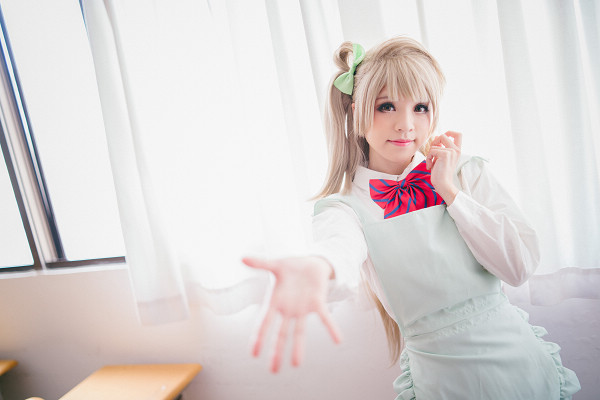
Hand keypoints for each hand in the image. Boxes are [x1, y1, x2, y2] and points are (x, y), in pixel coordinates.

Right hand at [242, 256, 341, 372]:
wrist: (310, 263)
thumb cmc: (290, 267)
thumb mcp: (275, 264)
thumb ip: (260, 263)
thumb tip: (241, 257)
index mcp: (275, 302)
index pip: (264, 323)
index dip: (259, 337)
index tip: (254, 353)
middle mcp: (288, 310)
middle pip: (281, 334)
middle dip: (276, 351)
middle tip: (273, 370)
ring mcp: (302, 309)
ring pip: (299, 331)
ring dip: (298, 347)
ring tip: (296, 363)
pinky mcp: (318, 303)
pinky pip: (325, 318)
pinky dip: (331, 328)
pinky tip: (338, 339)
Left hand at [426, 131, 461, 203]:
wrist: (443, 184)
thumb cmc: (440, 173)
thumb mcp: (440, 158)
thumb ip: (440, 147)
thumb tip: (436, 136)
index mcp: (457, 151)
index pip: (458, 134)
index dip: (449, 132)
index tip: (441, 140)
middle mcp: (456, 150)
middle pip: (443, 135)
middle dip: (434, 142)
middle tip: (432, 153)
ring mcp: (451, 151)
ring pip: (435, 144)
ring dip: (430, 154)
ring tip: (431, 163)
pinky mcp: (445, 154)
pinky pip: (431, 151)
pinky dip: (428, 158)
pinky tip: (430, 167)